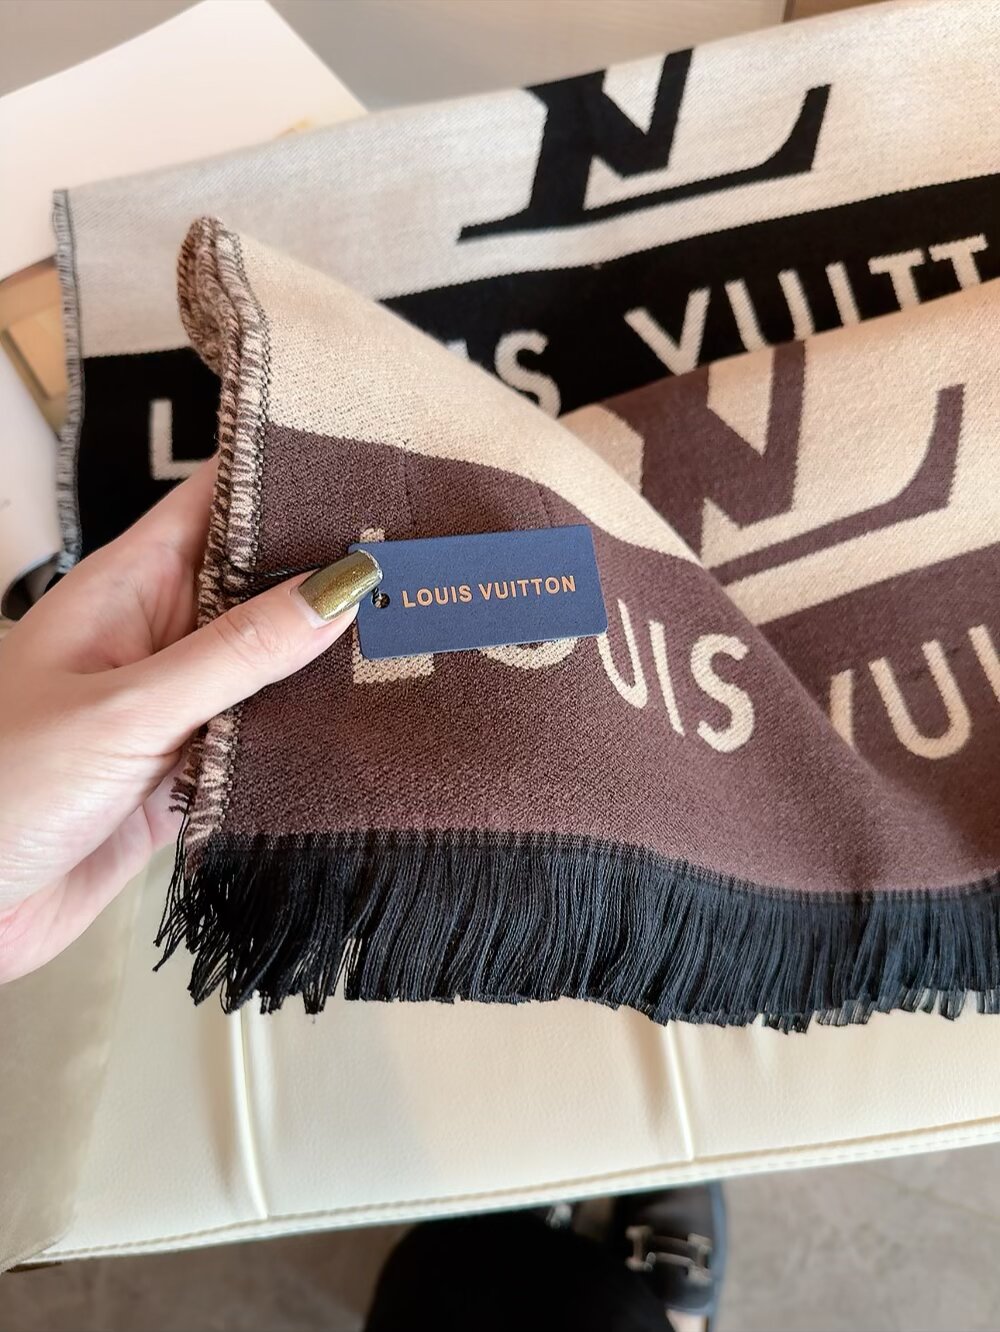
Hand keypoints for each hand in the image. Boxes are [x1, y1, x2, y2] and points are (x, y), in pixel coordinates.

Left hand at [0, 460, 368, 983]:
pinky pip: (261, 738)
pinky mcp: (187, 773)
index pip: (216, 502)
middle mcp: (156, 637)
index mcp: (127, 588)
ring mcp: (173, 707)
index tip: (366, 461)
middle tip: (422, 559)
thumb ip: (239, 652)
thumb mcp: (130, 708)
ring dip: (326, 660)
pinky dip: (305, 734)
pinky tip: (363, 723)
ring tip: (415, 633)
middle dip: (328, 573)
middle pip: (256, 584)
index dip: (285, 474)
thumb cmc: (4, 788)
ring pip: (268, 666)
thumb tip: (340, 586)